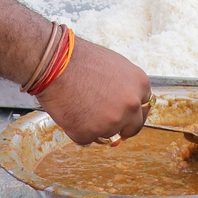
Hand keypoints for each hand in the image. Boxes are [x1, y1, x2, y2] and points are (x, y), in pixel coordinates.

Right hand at [35, 36, 150, 144]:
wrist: (54, 62)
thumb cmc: (80, 59)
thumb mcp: (115, 66)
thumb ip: (125, 86)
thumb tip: (126, 103)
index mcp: (140, 85)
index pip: (143, 108)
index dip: (131, 112)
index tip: (123, 115)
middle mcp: (131, 106)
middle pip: (132, 127)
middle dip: (120, 127)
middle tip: (104, 122)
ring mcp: (111, 122)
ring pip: (106, 133)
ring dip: (94, 125)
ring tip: (77, 103)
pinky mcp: (89, 134)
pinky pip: (85, 138)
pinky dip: (76, 130)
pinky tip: (69, 111)